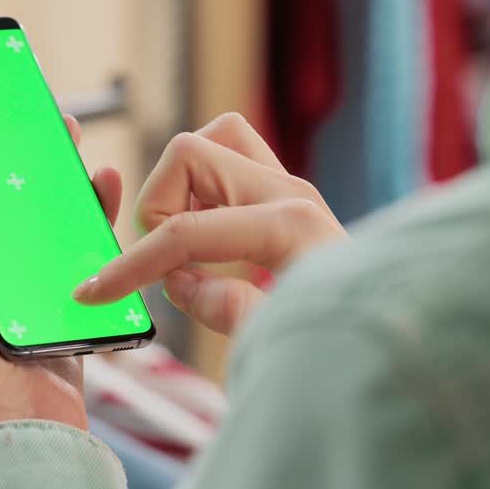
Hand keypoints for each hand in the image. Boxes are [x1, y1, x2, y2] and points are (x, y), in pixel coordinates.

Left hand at [0, 115, 122, 443]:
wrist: (6, 426)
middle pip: (0, 202)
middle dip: (18, 160)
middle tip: (38, 122)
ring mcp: (20, 290)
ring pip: (43, 222)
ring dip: (58, 181)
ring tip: (72, 145)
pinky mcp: (61, 305)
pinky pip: (80, 253)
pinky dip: (92, 220)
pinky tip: (102, 190)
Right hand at [72, 113, 345, 335]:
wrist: (398, 346)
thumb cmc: (342, 350)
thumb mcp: (280, 345)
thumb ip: (229, 310)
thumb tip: (181, 281)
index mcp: (290, 228)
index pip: (185, 230)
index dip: (130, 264)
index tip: (91, 293)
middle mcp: (291, 193)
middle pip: (189, 152)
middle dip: (157, 205)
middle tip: (165, 263)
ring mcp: (290, 188)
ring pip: (215, 138)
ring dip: (182, 184)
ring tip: (184, 245)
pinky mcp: (287, 195)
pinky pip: (232, 157)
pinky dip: (204, 188)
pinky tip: (207, 242)